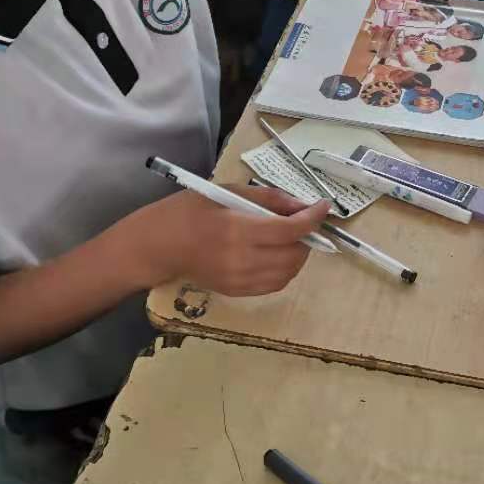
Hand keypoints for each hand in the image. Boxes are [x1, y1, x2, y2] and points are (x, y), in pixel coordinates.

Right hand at [143, 186, 330, 296]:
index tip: (324, 207)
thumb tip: (303, 206)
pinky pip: (274, 285)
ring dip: (298, 255)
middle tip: (302, 224)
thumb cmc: (192, 210)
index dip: (313, 219)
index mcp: (239, 230)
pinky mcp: (236, 292)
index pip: (290, 230)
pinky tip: (276, 255)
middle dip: (307, 238)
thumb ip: (269, 198)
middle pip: (294, 254)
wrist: (160, 245)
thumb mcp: (230, 192)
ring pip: (289, 273)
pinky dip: (285, 270)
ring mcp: (240, 280)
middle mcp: (242, 259)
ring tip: (290, 240)